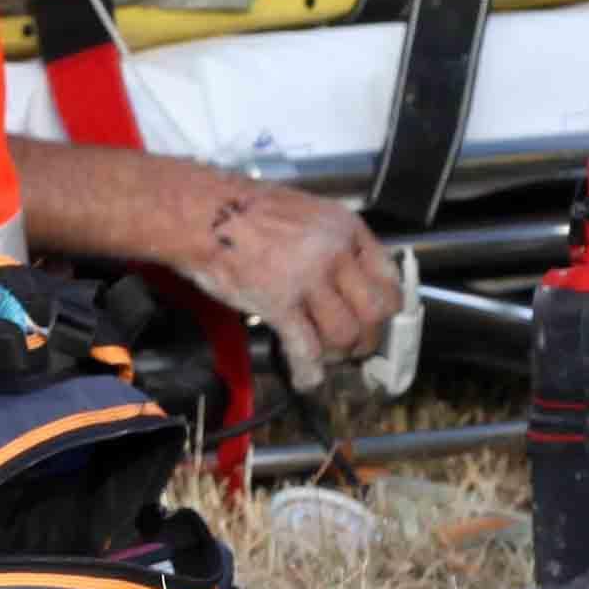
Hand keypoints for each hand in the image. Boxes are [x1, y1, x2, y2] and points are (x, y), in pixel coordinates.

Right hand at [187, 174, 403, 389]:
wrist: (200, 211)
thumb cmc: (247, 211)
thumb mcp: (307, 213)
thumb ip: (335, 244)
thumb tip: (353, 284)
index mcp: (345, 227)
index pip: (389, 279)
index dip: (386, 309)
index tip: (377, 322)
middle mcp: (334, 252)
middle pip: (374, 313)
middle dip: (367, 338)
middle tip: (353, 347)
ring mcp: (307, 278)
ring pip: (344, 334)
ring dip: (337, 354)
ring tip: (324, 356)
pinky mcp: (279, 303)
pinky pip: (306, 348)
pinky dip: (308, 370)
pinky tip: (306, 377)